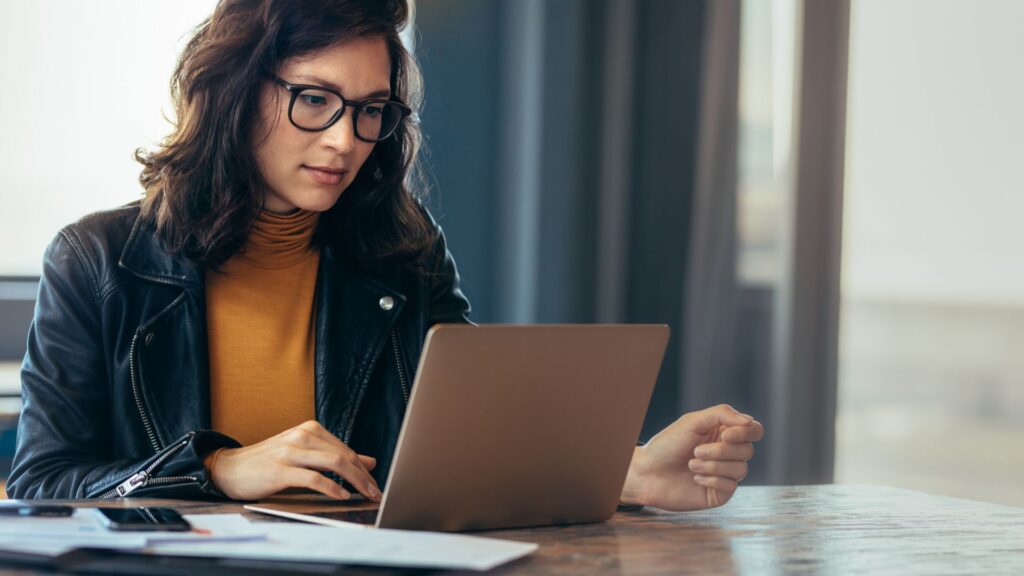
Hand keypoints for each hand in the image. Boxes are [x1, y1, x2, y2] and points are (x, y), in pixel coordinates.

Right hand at [208, 420, 380, 501]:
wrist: (229, 468)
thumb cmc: (268, 462)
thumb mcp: (304, 454)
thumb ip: (334, 456)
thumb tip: (369, 461)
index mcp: (310, 429)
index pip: (346, 449)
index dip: (364, 468)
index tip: (375, 484)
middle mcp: (302, 436)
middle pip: (344, 455)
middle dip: (364, 476)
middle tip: (376, 492)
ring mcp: (291, 451)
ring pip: (334, 463)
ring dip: (355, 481)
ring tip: (365, 495)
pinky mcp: (281, 469)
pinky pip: (314, 478)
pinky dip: (332, 488)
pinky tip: (341, 496)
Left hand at [620, 404, 763, 510]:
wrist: (647, 472)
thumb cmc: (667, 445)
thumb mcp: (693, 421)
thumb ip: (722, 414)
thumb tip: (749, 421)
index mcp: (724, 433)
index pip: (754, 430)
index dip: (745, 433)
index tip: (725, 435)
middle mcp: (728, 453)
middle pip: (747, 450)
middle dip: (720, 451)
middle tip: (695, 451)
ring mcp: (725, 474)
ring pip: (741, 469)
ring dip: (713, 465)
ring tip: (691, 464)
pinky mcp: (719, 493)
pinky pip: (731, 486)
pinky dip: (712, 479)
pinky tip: (695, 477)